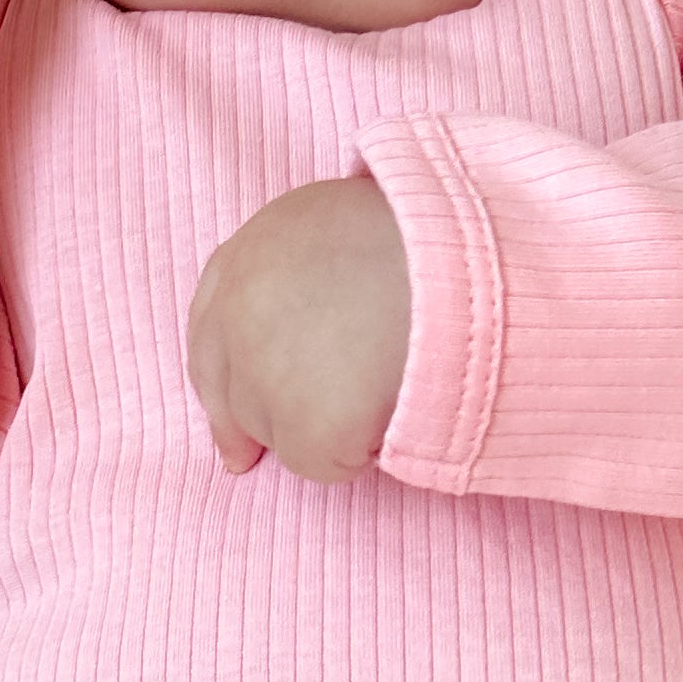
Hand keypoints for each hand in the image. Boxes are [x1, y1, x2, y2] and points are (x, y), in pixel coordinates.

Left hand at [186, 175, 412, 483]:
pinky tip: (395, 411)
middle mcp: (245, 307)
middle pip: (228, 386)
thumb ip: (321, 260)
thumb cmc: (437, 240)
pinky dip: (358, 452)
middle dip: (242, 423)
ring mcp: (267, 371)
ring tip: (384, 387)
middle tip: (243, 459)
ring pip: (277, 431)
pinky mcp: (305, 426)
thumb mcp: (360, 218)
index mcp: (261, 245)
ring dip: (322, 426)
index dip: (223, 370)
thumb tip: (324, 301)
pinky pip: (324, 463)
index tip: (227, 408)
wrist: (470, 270)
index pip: (212, 320)